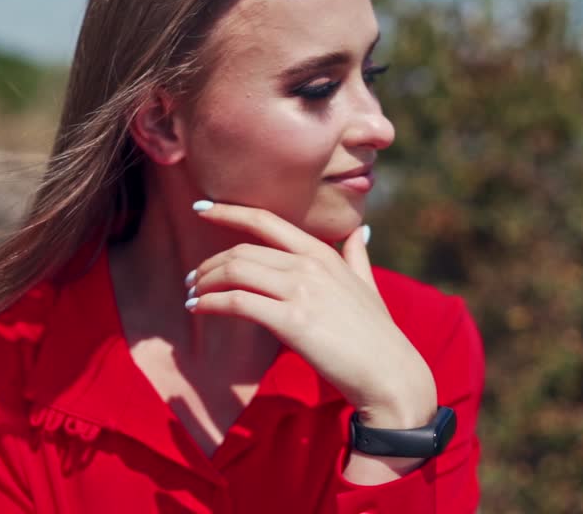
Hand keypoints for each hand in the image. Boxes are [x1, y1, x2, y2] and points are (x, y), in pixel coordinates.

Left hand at [185, 200, 436, 427]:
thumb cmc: (377, 334)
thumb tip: (361, 230)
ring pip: (235, 272)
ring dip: (206, 282)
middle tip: (193, 278)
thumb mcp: (369, 285)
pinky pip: (237, 303)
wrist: (389, 373)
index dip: (229, 212)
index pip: (266, 221)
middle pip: (242, 251)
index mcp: (322, 253)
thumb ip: (357, 256)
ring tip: (192, 295)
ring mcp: (301, 291)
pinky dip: (211, 303)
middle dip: (210, 264)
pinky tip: (198, 309)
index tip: (202, 209)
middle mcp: (309, 265)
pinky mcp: (292, 321)